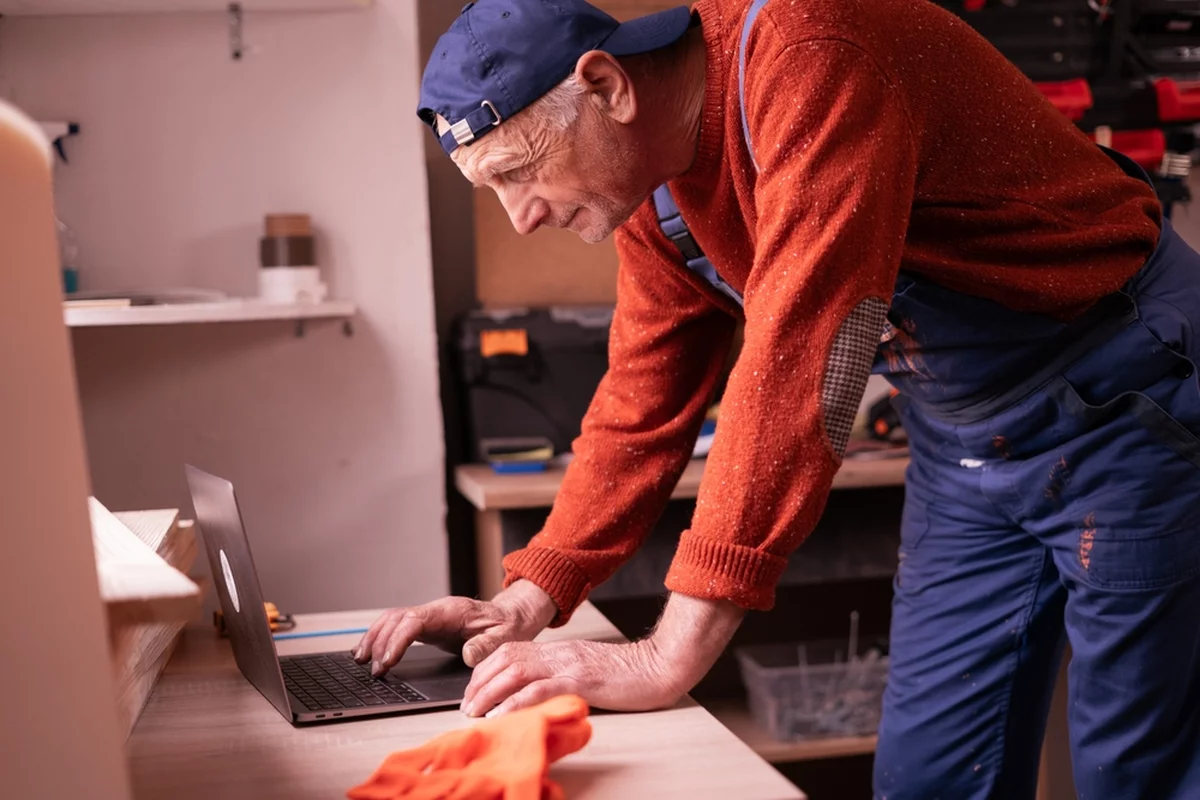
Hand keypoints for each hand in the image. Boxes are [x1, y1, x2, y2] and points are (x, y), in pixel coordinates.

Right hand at [353, 580, 556, 675]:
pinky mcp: (427, 625)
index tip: (387, 661)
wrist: (511, 617)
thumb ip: (486, 645)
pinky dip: (381, 637)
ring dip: (375, 637)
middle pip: (397, 618)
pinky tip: (371, 652)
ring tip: (361, 659)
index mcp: (452, 611)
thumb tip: (469, 655)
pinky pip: (398, 626)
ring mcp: (429, 616)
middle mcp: (436, 610)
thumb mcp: (504, 638)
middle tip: (373, 669)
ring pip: (392, 619)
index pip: (415, 620)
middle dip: (380, 642)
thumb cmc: (507, 628)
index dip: (397, 640)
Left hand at [461, 638, 682, 717]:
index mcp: (559, 650)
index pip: (510, 651)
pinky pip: (540, 689)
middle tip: (466, 705)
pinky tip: (502, 716)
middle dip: (480, 682)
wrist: (660, 664)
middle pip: (506, 658)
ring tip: (475, 712)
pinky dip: (515, 702)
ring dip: (489, 692)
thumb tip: (536, 691)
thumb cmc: (629, 673)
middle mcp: (559, 653)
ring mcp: (569, 665)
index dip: (485, 669)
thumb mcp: (588, 667)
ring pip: (516, 671)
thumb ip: (563, 673)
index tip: (474, 691)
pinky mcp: (581, 680)